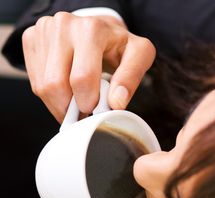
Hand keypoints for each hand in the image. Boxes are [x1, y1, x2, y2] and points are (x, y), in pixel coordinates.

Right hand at [22, 12, 155, 121]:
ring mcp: (44, 31)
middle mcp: (64, 25)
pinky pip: (36, 82)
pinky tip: (67, 93)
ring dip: (60, 106)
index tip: (96, 110)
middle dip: (72, 108)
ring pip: (43, 87)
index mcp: (92, 30)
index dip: (88, 103)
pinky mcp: (31, 39)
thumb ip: (131, 79)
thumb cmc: (120, 45)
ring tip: (77, 103)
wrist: (101, 30)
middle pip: (57, 84)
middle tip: (86, 112)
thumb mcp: (139, 56)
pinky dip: (51, 97)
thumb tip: (116, 103)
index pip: (82, 78)